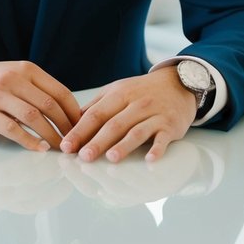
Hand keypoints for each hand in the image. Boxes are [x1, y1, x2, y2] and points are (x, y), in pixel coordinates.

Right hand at [0, 59, 80, 150]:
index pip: (59, 92)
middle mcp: (13, 79)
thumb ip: (38, 89)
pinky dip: (29, 141)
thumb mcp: (15, 75)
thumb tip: (71, 113)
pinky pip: (12, 129)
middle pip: (49, 106)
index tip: (82, 128)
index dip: (74, 112)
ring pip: (33, 118)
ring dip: (50, 136)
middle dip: (66, 127)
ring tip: (58, 148)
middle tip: (73, 143)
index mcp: (26, 69)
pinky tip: (38, 149)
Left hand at [59, 67, 196, 162]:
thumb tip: (71, 122)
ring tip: (111, 158)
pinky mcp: (170, 125)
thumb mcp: (117, 91)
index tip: (66, 146)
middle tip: (83, 157)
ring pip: (136, 131)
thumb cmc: (140, 92)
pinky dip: (157, 149)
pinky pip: (163, 138)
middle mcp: (136, 104)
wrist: (177, 84)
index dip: (80, 130)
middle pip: (114, 124)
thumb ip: (96, 106)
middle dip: (97, 141)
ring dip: (124, 145)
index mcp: (119, 95)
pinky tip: (149, 159)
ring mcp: (154, 115)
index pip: (96, 114)